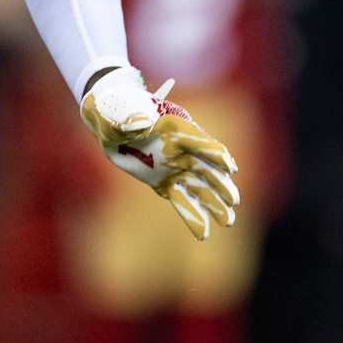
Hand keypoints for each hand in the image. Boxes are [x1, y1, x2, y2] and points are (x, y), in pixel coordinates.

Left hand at [81, 67, 240, 239]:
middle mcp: (180, 149)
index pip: (199, 140)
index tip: (229, 167)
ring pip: (198, 188)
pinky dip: (192, 215)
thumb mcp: (118, 111)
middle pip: (206, 168)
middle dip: (220, 184)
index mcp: (174, 127)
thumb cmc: (115, 109)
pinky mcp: (163, 181)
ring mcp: (173, 166)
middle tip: (233, 201)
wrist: (109, 120)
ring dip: (213, 204)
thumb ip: (130, 117)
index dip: (214, 153)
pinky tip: (203, 233)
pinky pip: (181, 200)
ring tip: (228, 221)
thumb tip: (142, 124)